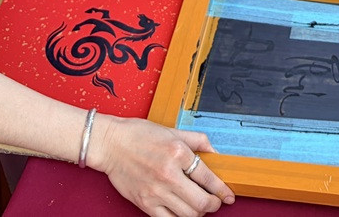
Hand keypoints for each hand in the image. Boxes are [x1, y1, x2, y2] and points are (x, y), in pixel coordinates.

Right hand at [90, 116, 233, 215]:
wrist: (110, 144)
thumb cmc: (139, 135)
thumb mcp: (172, 131)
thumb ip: (197, 140)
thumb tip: (215, 152)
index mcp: (178, 153)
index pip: (208, 178)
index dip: (222, 190)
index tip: (228, 196)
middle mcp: (169, 174)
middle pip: (202, 202)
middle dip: (213, 205)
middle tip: (214, 202)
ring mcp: (156, 191)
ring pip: (188, 215)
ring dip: (198, 213)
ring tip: (198, 206)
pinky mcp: (145, 203)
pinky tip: (182, 212)